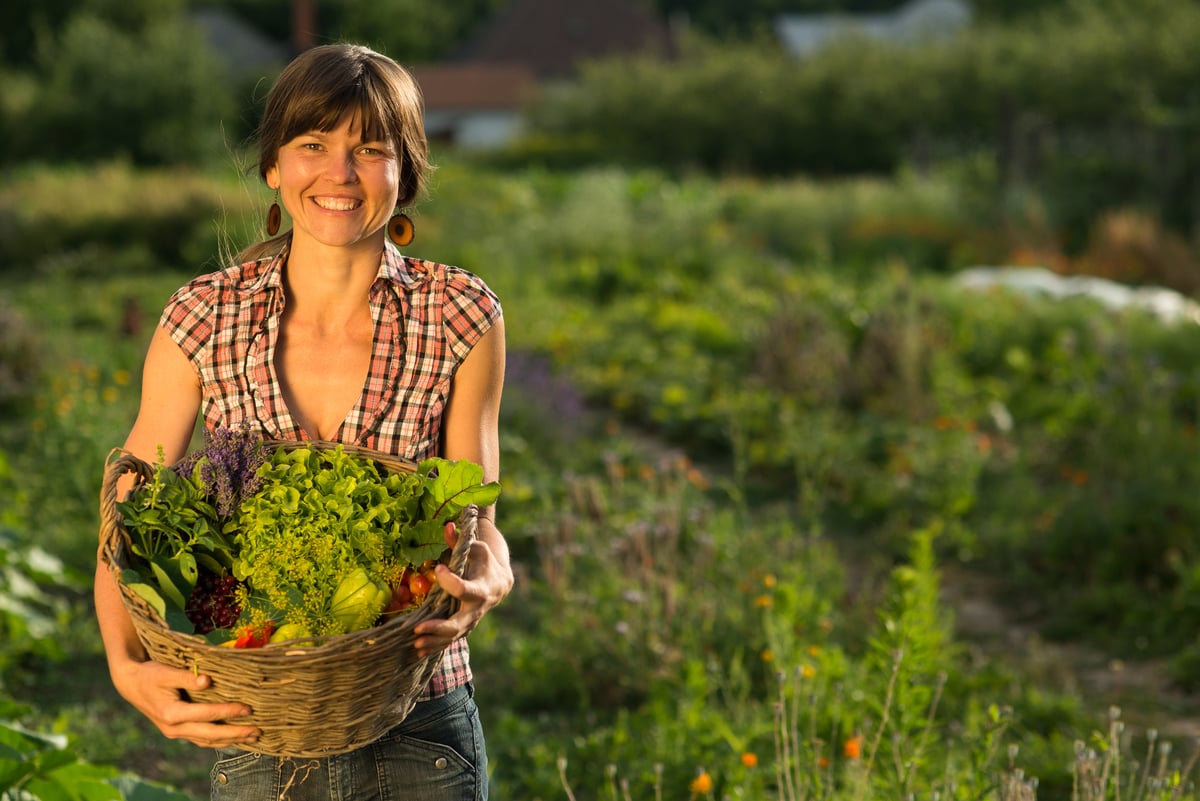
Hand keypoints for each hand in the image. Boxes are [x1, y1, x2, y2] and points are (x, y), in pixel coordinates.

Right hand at [112, 658, 260, 747]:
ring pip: (207, 741)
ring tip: (253, 738)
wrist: (131, 684)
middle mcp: (174, 728)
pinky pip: (202, 739)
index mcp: (172, 714)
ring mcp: (176, 732)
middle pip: (210, 735)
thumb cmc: (150, 674)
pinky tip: (234, 738)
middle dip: (236, 734)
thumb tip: (208, 680)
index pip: (207, 715)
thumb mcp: (166, 672)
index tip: (248, 709)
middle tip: (258, 731)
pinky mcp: (178, 731)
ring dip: (231, 740)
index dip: (229, 712)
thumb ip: (187, 677)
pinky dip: (219, 740)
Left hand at [411, 521, 512, 657]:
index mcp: (481, 587)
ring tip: (415, 642)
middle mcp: (476, 608)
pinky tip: (419, 650)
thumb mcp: (475, 548)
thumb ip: (459, 541)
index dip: (451, 581)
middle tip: (418, 628)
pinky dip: (436, 646)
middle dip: (439, 627)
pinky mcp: (464, 627)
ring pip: (453, 635)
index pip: (464, 589)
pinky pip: (450, 640)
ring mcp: (471, 620)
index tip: (438, 570)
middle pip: (459, 622)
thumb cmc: (483, 562)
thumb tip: (447, 526)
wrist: (499, 583)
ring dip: (434, 641)